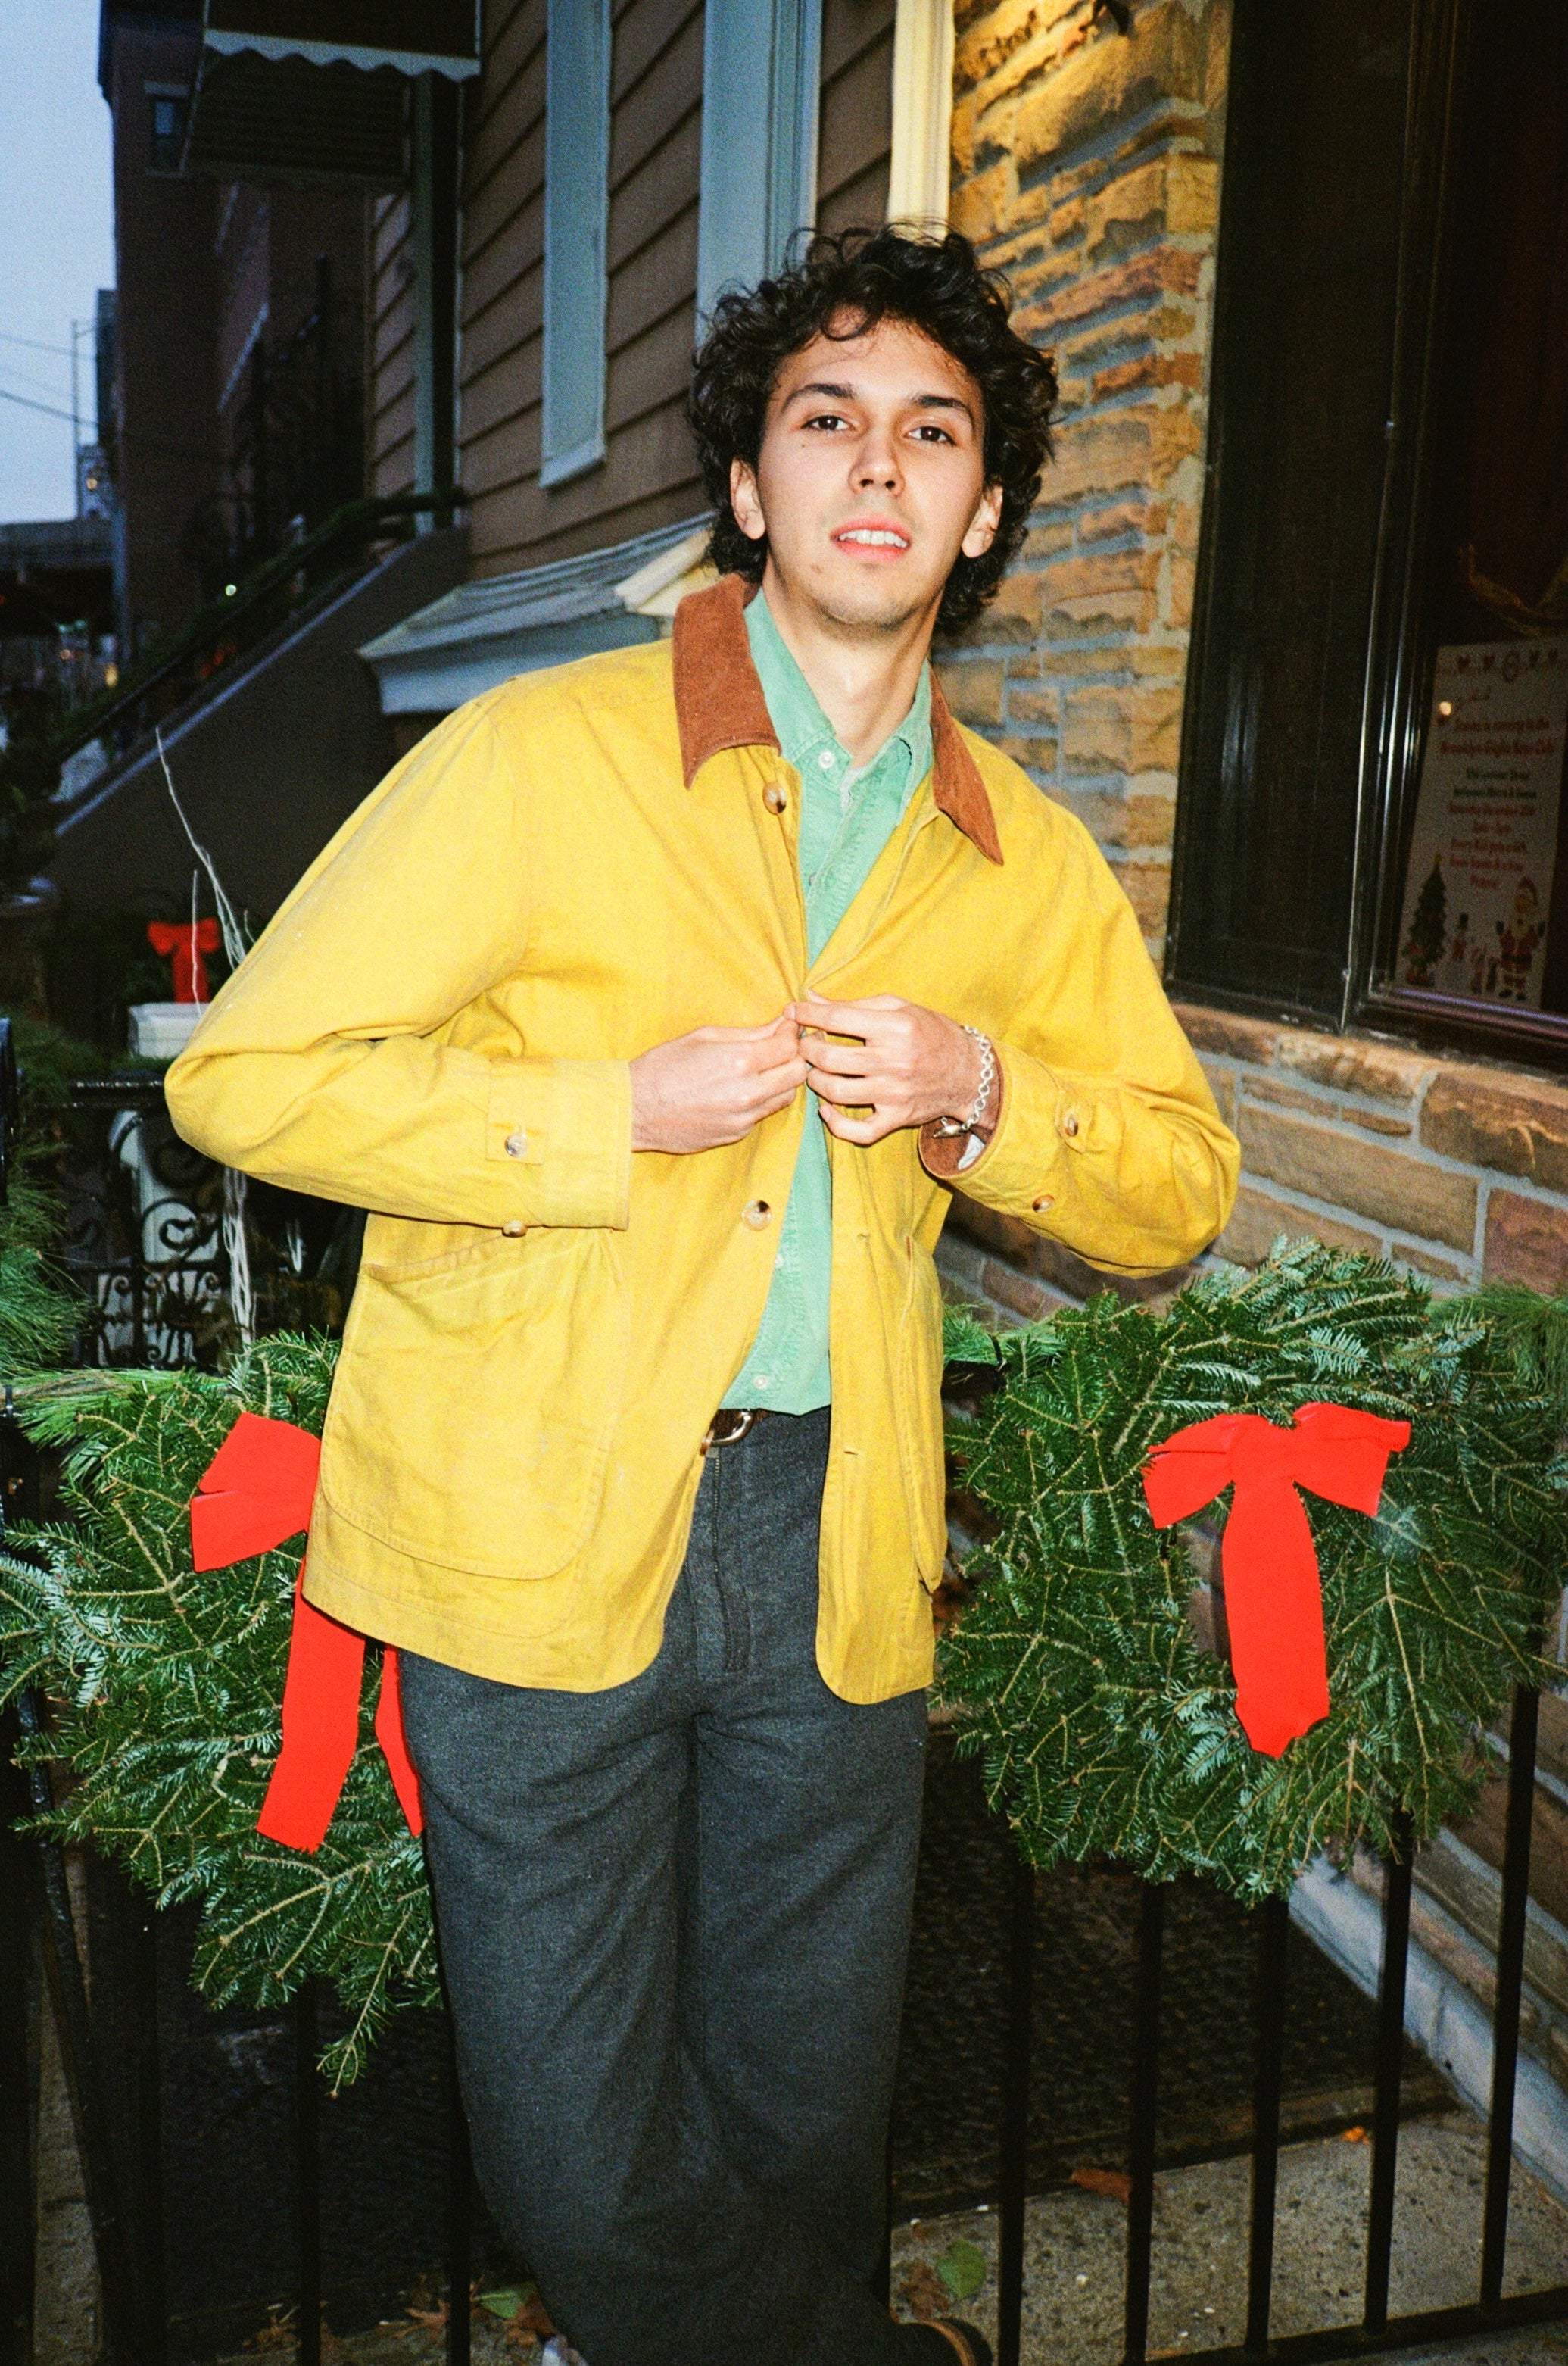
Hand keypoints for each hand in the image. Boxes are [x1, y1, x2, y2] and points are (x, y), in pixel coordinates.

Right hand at [630, 1016, 806, 1151]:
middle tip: (781, 1048)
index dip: (792, 1033)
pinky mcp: (737, 1134)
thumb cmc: (664, 1066)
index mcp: (738, 1061)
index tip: (786, 1026)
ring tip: (763, 1069)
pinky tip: (741, 1090)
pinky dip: (762, 1099)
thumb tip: (782, 1025)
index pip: (789, 1046)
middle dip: (794, 1056)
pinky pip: (764, 1114)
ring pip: (787, 1096)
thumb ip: (749, 1033)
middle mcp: (747, 1093)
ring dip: (782, 1080)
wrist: (635, 1109)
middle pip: (798, 1073)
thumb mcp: (704, 1037)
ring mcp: (743, 1118)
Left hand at [791, 995, 985, 1146]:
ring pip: (836, 1091)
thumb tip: (810, 997)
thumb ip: (853, 1005)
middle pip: (829, 1058)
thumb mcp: (898, 1008)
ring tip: (815, 1072)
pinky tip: (827, 1108)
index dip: (808, 1015)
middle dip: (806, 1050)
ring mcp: (895, 1093)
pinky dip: (836, 1123)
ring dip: (815, 1081)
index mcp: (894, 1027)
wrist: (969, 1073)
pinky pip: (859, 1131)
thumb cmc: (931, 1033)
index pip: (838, 1019)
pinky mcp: (897, 1118)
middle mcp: (894, 1061)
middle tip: (805, 1046)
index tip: (792, 1012)